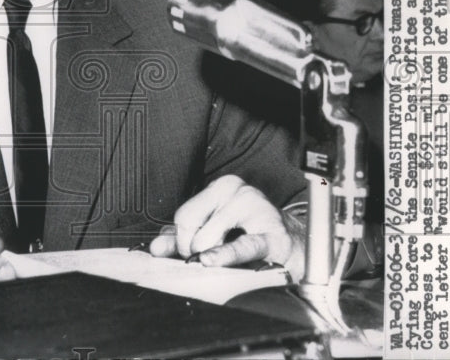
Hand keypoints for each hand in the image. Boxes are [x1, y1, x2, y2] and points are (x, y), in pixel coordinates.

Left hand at [149, 175, 304, 278]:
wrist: (293, 248)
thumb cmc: (251, 236)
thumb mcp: (213, 232)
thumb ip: (183, 237)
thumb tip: (156, 247)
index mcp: (222, 187)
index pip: (183, 214)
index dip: (179, 241)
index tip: (186, 254)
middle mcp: (238, 191)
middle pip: (189, 221)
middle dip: (189, 249)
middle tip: (202, 260)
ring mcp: (257, 209)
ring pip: (208, 236)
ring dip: (208, 257)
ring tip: (223, 261)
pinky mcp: (273, 235)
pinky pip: (241, 246)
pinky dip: (223, 256)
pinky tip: (211, 261)